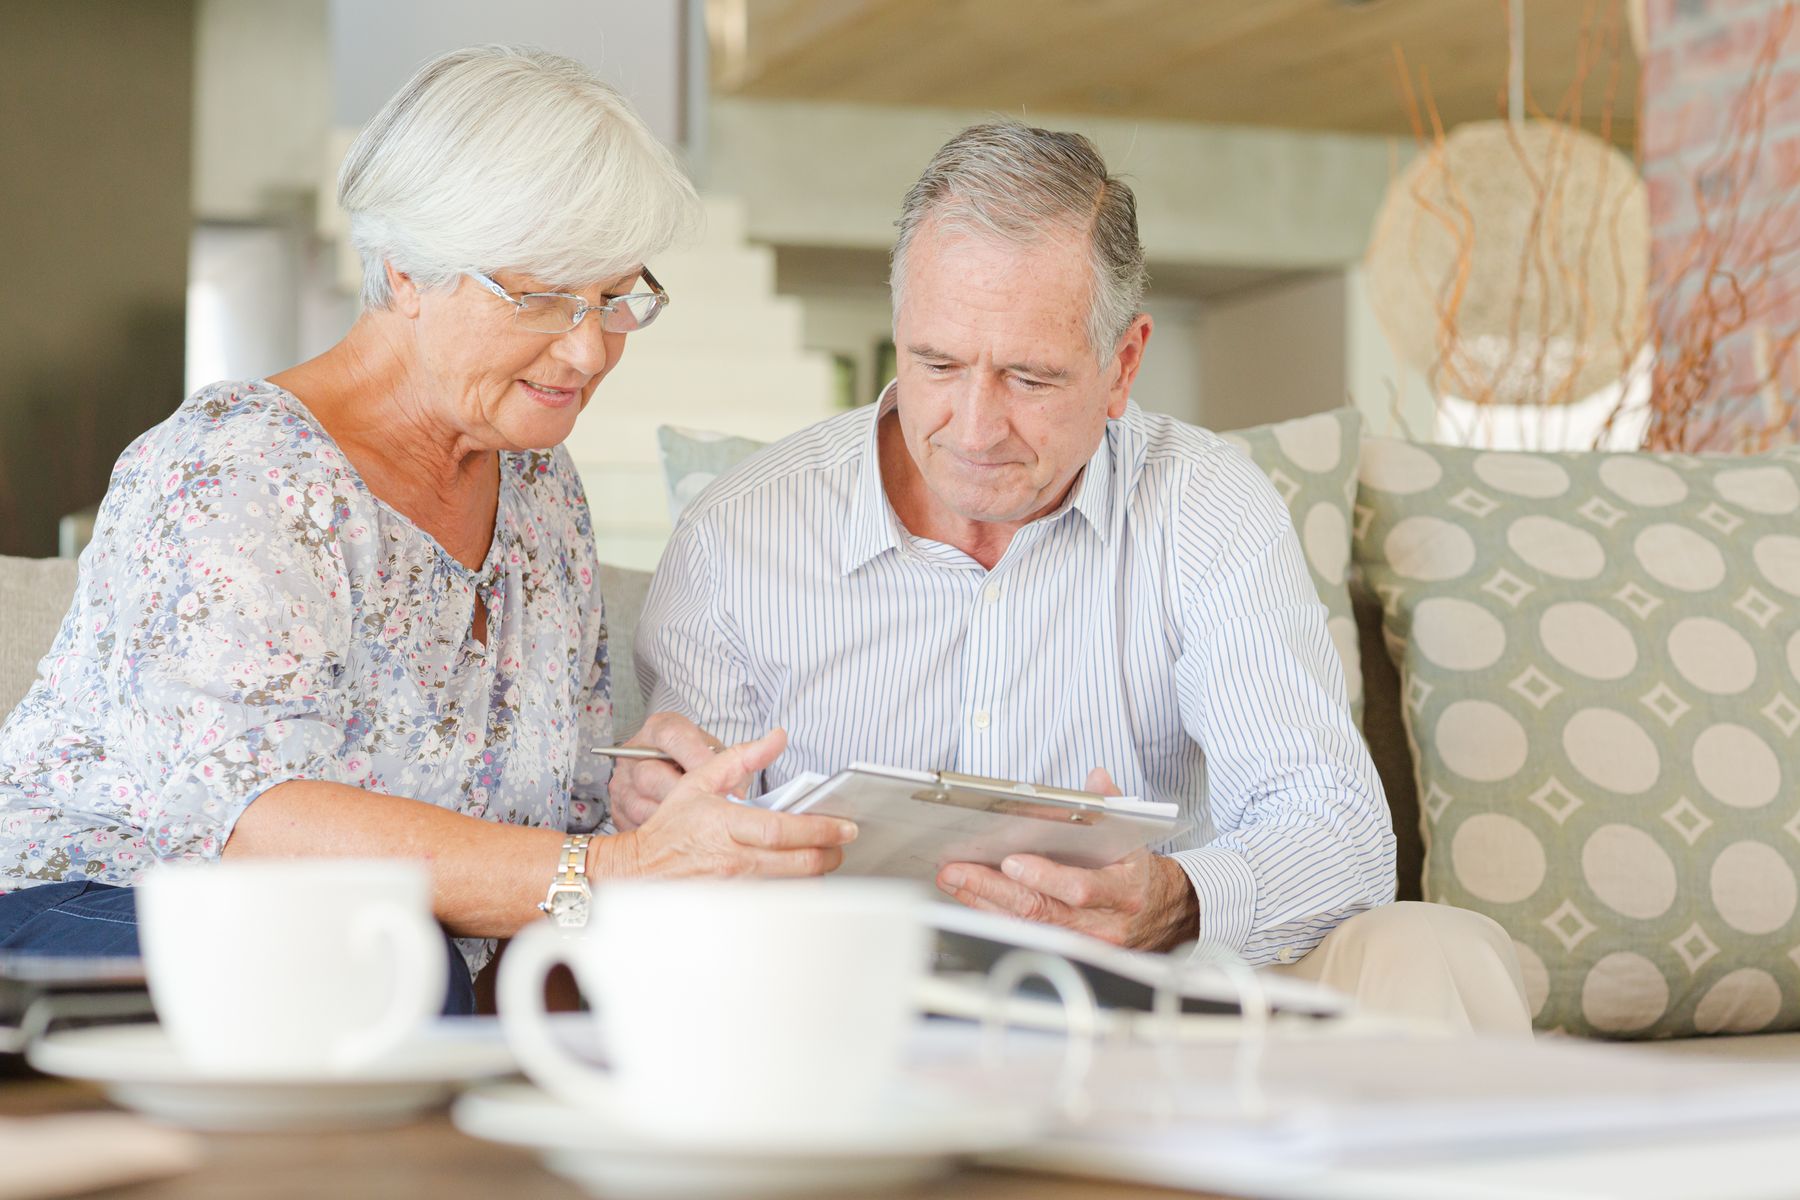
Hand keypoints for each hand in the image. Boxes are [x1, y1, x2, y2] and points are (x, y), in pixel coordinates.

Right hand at [597, 729, 856, 879]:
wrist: (639, 868)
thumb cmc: (671, 827)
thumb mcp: (700, 781)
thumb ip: (742, 757)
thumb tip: (776, 737)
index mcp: (725, 825)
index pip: (782, 830)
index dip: (819, 829)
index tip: (844, 827)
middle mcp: (732, 860)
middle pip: (796, 862)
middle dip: (829, 854)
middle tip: (842, 844)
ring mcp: (734, 887)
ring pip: (791, 886)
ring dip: (816, 873)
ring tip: (826, 858)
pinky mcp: (734, 906)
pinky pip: (776, 900)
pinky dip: (795, 890)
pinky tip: (802, 879)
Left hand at [934, 768, 1198, 950]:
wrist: (1158, 912)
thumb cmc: (1134, 870)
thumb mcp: (1131, 835)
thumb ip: (1112, 804)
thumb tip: (1096, 779)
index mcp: (1123, 890)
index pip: (1080, 889)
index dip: (1044, 878)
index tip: (1010, 863)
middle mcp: (1103, 923)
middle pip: (1041, 911)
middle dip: (992, 889)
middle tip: (958, 871)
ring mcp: (1083, 943)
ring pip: (1026, 926)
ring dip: (983, 902)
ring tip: (954, 880)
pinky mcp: (1066, 951)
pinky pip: (1024, 934)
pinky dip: (993, 914)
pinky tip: (970, 897)